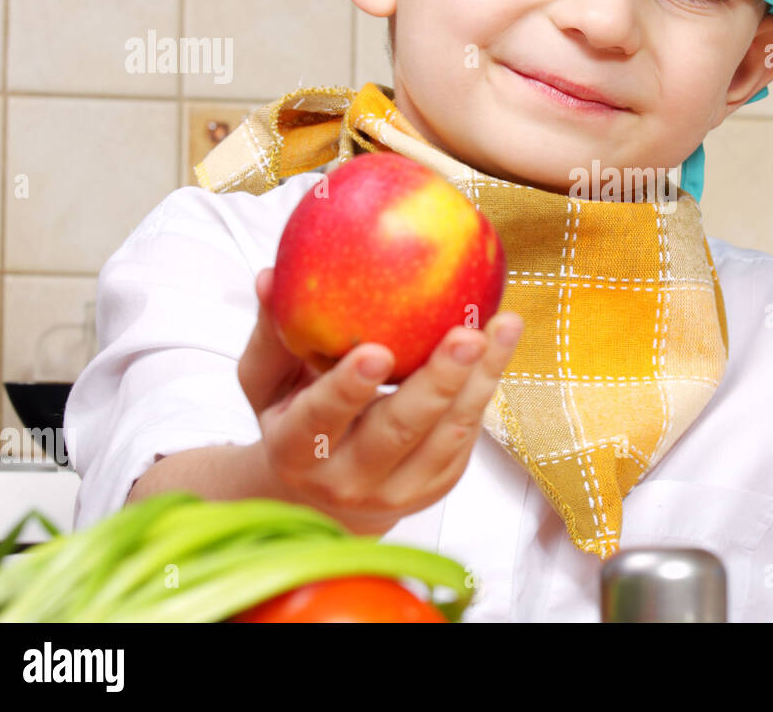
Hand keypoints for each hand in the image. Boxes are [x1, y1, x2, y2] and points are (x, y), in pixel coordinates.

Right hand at [237, 267, 522, 533]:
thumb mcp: (268, 384)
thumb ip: (272, 334)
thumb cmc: (293, 419)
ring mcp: (398, 490)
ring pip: (446, 435)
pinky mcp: (437, 485)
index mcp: (297, 452)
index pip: (321, 420)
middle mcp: (348, 481)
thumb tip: (269, 275)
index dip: (348, 389)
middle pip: (399, 432)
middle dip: (437, 382)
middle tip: (466, 335)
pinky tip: (502, 340)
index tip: (376, 351)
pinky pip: (467, 434)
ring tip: (503, 326)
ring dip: (480, 379)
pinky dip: (486, 387)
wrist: (324, 496)